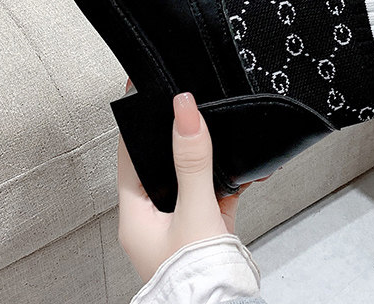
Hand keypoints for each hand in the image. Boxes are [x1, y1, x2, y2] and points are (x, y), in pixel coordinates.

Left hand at [116, 82, 247, 282]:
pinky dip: (229, 180)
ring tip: (218, 131)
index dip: (138, 124)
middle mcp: (154, 221)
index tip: (144, 94)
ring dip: (207, 158)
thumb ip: (192, 161)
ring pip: (190, 178)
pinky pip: (215, 195)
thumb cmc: (197, 279)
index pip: (129, 157)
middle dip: (178, 137)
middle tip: (187, 106)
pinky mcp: (206, 231)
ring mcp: (180, 225)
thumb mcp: (194, 211)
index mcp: (136, 217)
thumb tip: (184, 111)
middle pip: (161, 164)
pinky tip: (244, 168)